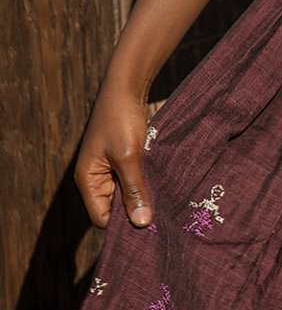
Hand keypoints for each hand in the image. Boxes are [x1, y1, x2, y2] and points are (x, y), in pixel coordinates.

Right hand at [75, 82, 153, 228]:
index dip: (123, 222)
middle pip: (115, 207)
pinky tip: (163, 181)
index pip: (102, 217)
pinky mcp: (124, 157)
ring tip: (165, 197)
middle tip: (162, 214)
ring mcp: (110, 166)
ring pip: (127, 192)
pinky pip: (134, 177)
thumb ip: (134, 189)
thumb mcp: (128, 156)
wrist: (127, 85)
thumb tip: (142, 223)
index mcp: (88, 180)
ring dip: (143, 193)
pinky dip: (146, 179)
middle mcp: (96, 177)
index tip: (150, 223)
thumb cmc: (121, 119)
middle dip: (135, 208)